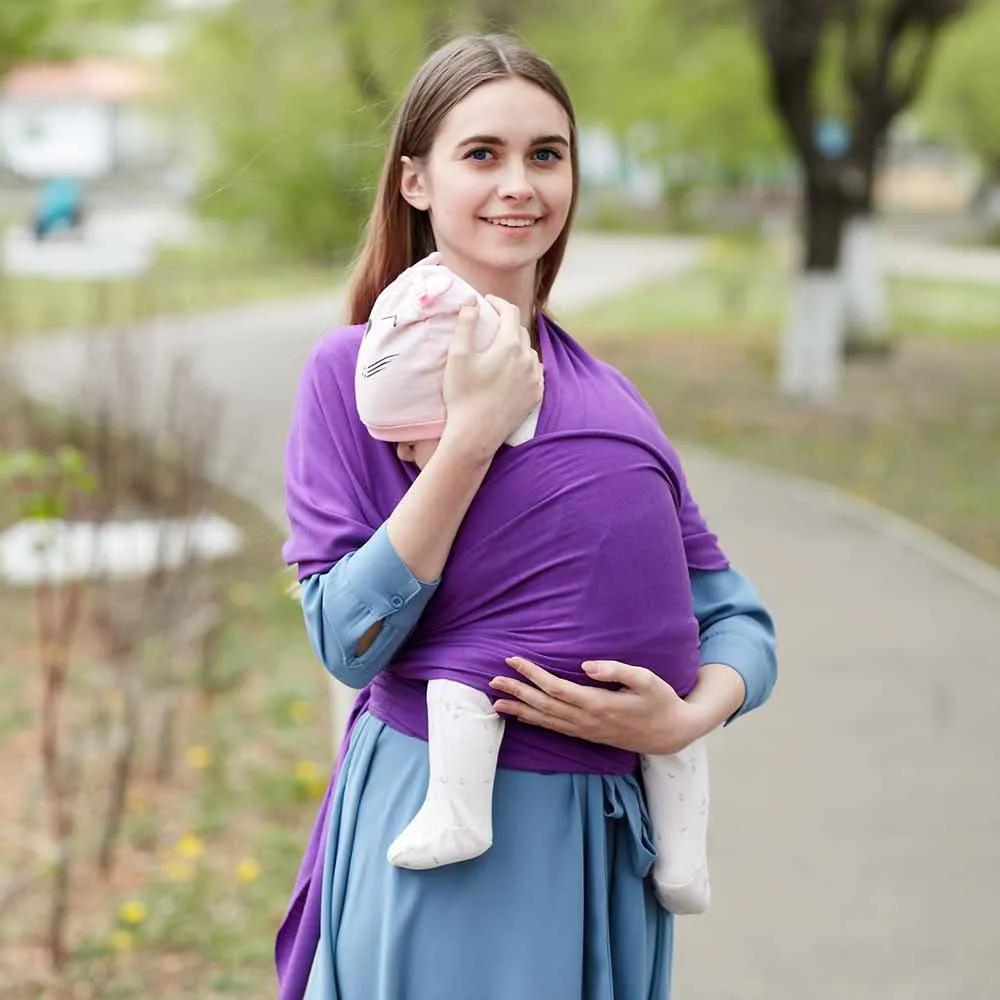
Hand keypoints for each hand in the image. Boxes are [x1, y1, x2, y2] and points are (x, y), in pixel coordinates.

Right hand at [441, 298, 541, 457]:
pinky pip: (534, 372)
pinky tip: (512, 371)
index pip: (510, 311)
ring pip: (529, 352)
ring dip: (516, 346)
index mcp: (510, 345)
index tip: (487, 302)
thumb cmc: (463, 395)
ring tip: (500, 350)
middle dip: (506, 324)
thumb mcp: (457, 356)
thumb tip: (472, 302)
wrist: (476, 435)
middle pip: (520, 331)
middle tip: (491, 325)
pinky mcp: (536, 395)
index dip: (498, 302)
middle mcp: (528, 359)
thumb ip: (465, 324)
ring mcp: (535, 378)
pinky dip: (525, 366)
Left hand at [489, 657, 710, 755]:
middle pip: (543, 705)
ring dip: (520, 710)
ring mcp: (587, 730)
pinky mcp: (589, 735)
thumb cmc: (660, 700)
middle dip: (517, 692)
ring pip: (546, 720)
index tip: (512, 660)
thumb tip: (586, 665)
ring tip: (496, 703)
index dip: (532, 674)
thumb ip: (616, 670)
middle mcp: (587, 720)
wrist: (672, 733)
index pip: (555, 688)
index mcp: (597, 704)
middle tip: (492, 681)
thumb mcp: (646, 679)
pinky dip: (536, 722)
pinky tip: (522, 717)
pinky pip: (555, 728)